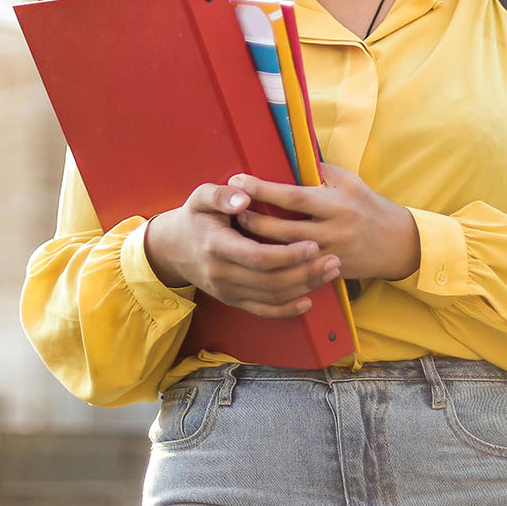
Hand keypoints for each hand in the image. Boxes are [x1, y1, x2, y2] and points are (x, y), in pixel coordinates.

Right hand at [143, 180, 341, 317]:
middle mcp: (221, 274)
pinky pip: (262, 311)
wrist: (173, 248)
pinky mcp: (233, 300)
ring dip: (303, 287)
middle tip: (333, 260)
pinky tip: (308, 300)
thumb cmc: (195, 217)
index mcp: (216, 246)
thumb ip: (221, 195)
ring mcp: (227, 291)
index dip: (287, 255)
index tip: (313, 245)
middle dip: (305, 273)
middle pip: (270, 281)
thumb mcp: (200, 197)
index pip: (258, 257)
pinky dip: (287, 310)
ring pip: (271, 297)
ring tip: (330, 272)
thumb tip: (244, 197)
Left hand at [230, 163, 420, 281]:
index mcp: (336, 204)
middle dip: (253, 219)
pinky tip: (257, 256)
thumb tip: (288, 156)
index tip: (239, 180)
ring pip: (285, 253)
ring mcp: (329, 255)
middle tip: (230, 209)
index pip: (293, 196)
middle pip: (283, 229)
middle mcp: (332, 230)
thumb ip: (319, 171)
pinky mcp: (328, 272)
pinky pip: (296, 270)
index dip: (263, 189)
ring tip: (237, 231)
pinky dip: (275, 262)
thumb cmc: (369, 205)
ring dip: (259, 242)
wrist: (397, 244)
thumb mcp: (349, 181)